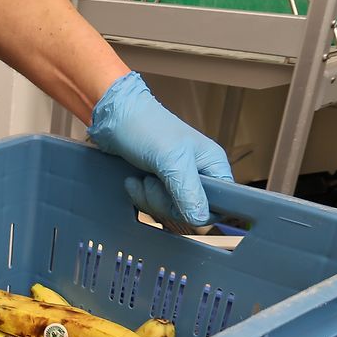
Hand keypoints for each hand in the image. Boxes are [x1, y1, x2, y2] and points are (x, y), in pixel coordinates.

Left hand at [88, 72, 232, 226]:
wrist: (116, 119)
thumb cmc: (147, 128)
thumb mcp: (171, 160)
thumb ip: (188, 190)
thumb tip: (201, 218)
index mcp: (213, 165)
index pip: (221, 203)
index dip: (200, 210)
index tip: (179, 202)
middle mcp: (199, 174)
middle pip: (190, 211)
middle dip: (165, 202)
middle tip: (153, 182)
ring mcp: (178, 180)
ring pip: (170, 211)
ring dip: (149, 198)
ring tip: (142, 178)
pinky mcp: (159, 184)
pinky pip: (153, 205)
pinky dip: (140, 196)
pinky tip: (133, 180)